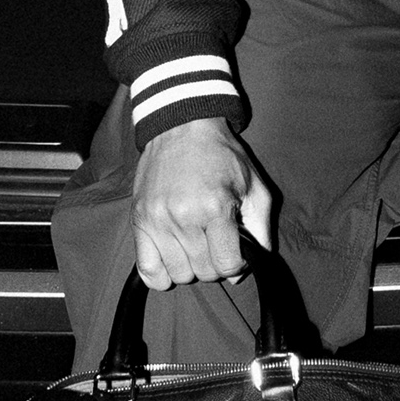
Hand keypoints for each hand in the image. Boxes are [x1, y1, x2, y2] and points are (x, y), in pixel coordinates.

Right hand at [133, 116, 274, 290]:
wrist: (182, 126)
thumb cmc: (222, 156)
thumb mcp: (254, 185)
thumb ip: (260, 227)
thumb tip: (253, 262)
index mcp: (215, 207)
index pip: (227, 265)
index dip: (236, 264)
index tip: (235, 251)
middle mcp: (184, 217)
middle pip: (203, 272)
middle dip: (215, 263)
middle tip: (215, 242)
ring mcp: (157, 220)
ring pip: (178, 274)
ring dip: (190, 266)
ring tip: (195, 244)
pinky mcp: (139, 220)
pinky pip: (147, 270)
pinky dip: (161, 274)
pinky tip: (173, 258)